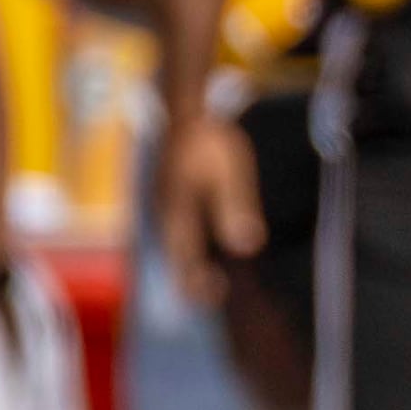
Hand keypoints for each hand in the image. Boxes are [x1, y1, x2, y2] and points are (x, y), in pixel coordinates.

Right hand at [157, 109, 264, 310]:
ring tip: (206, 277)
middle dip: (191, 277)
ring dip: (189, 261)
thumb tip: (246, 246)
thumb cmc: (210, 143)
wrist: (187, 111)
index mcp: (178, 215)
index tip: (213, 297)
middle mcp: (166, 213)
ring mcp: (164, 202)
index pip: (185, 259)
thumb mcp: (230, 175)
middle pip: (176, 255)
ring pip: (175, 242)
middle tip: (212, 296)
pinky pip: (177, 227)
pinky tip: (201, 242)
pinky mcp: (170, 193)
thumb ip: (235, 209)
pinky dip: (188, 242)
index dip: (197, 282)